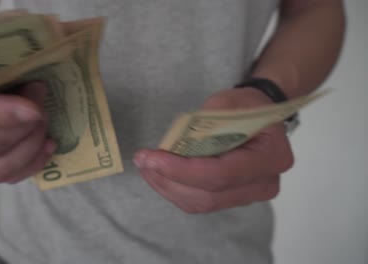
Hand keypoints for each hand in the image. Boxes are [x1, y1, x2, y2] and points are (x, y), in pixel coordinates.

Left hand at [134, 88, 293, 212]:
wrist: (260, 117)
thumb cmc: (246, 106)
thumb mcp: (226, 103)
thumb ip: (202, 125)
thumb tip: (172, 146)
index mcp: (272, 156)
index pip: (221, 174)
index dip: (182, 170)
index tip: (151, 158)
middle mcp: (265, 183)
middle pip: (209, 194)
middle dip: (169, 179)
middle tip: (142, 161)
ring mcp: (250, 194)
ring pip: (202, 203)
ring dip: (168, 187)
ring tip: (146, 167)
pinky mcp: (234, 198)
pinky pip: (201, 202)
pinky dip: (176, 190)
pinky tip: (159, 175)